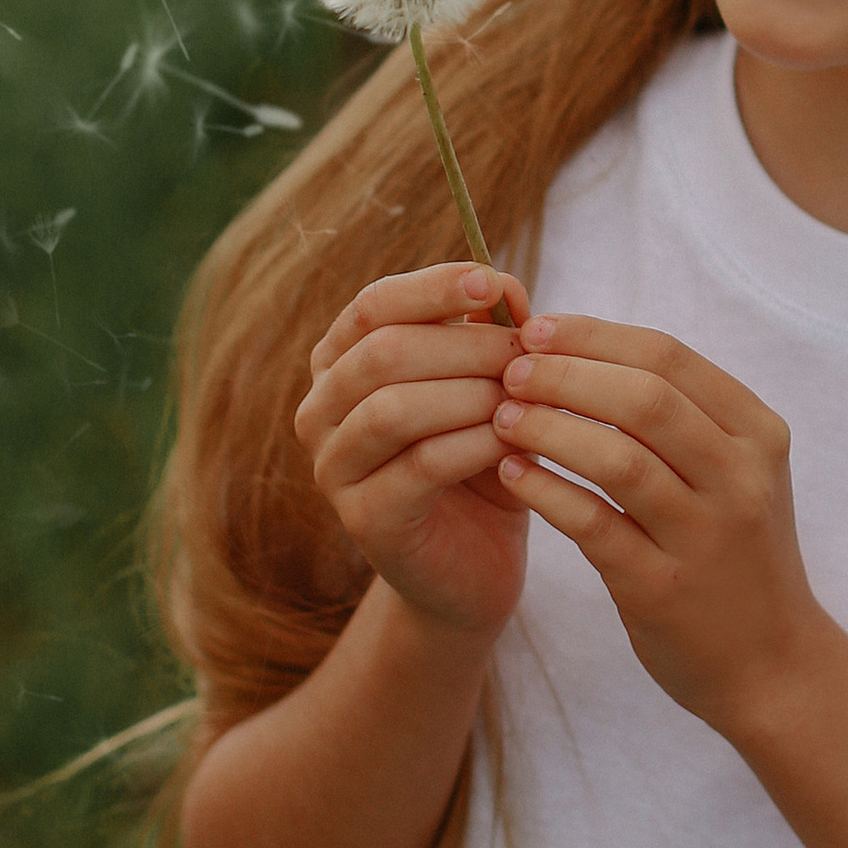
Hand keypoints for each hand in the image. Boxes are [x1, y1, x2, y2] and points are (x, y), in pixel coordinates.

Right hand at [294, 264, 534, 637]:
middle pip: (382, 351)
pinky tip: (513, 440)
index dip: (432, 288)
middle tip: (527, 354)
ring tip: (521, 397)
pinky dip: (474, 443)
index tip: (494, 283)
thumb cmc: (479, 460)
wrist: (474, 564)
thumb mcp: (486, 386)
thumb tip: (506, 288)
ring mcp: (333, 468)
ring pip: (394, 408)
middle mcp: (321, 412)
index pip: (371, 305)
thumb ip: (488, 335)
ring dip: (470, 393)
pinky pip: (419, 464)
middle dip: (466, 345)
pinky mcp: (364, 519)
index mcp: (340, 365)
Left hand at [491, 317, 820, 737]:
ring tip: (501, 416)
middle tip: (510, 369)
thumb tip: (578, 345)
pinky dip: (546, 491)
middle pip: (644, 397)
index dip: (593, 335)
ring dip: (549, 428)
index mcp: (758, 433)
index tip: (536, 328)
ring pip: (618, 457)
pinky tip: (510, 473)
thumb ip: (677, 414)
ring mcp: (705, 535)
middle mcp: (740, 478)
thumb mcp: (733, 472)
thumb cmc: (733, 553)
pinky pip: (593, 524)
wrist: (771, 663)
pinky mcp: (664, 587)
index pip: (669, 355)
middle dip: (566, 374)